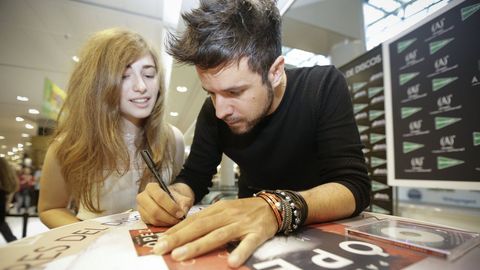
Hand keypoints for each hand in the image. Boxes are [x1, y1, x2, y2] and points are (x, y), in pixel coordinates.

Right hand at [137, 183, 192, 225]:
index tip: (180, 213)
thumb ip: (184, 203)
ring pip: (153, 219)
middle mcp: (143, 197)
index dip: (171, 207)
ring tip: (176, 221)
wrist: (172, 199)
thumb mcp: (183, 197)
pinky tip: (170, 223)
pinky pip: (152, 224)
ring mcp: (141, 208)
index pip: (160, 197)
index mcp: (151, 187)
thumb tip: (182, 213)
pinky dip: (163, 225)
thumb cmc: (176, 196)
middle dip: (168, 217)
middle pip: (154, 210)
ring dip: (166, 222)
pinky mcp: (143, 218)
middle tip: (178, 219)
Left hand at [152, 197, 277, 267]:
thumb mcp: (225, 211)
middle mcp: (227, 215)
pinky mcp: (257, 233)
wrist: (274, 205)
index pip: (193, 220)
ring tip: (181, 256)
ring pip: (218, 235)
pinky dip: (240, 252)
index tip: (158, 242)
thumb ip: (208, 221)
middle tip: (161, 249)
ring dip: (198, 246)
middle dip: (179, 238)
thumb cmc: (245, 211)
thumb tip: (183, 235)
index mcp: (217, 209)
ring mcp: (242, 224)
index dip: (175, 231)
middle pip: (200, 227)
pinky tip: (232, 262)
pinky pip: (249, 244)